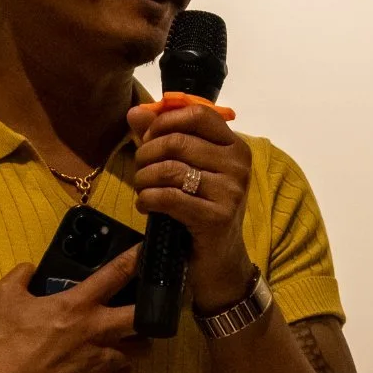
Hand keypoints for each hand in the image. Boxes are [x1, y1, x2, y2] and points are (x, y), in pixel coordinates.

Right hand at [0, 248, 147, 372]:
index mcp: (77, 305)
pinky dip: (119, 370)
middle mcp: (98, 330)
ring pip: (140, 350)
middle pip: (143, 316)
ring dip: (136, 343)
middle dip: (150, 311)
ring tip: (125, 342)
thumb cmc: (2, 344)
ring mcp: (103, 361)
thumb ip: (19, 276)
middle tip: (144, 311)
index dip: (135, 259)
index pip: (116, 274)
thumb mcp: (1, 298)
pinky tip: (107, 368)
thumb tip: (30, 269)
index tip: (146, 253)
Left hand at [126, 100, 254, 311]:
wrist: (219, 260)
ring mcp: (231, 192)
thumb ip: (161, 137)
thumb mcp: (184, 168)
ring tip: (142, 189)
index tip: (148, 138)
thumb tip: (134, 111)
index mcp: (234, 146)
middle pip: (178, 141)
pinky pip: (169, 197)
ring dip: (144, 178)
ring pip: (170, 169)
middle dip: (147, 154)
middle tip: (140, 169)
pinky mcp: (216, 218)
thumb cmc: (201, 208)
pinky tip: (145, 206)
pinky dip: (147, 199)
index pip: (198, 113)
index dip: (165, 121)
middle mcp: (238, 165)